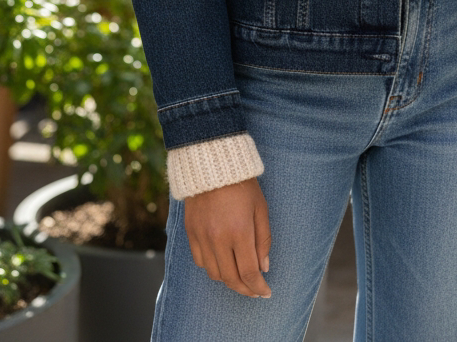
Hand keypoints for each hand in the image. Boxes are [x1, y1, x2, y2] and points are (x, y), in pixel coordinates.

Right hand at [184, 177, 271, 295]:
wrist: (212, 163)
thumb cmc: (242, 184)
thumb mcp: (261, 208)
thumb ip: (263, 240)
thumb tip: (263, 268)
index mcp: (239, 231)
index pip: (249, 272)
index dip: (258, 287)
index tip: (266, 292)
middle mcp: (218, 238)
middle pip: (231, 278)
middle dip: (245, 289)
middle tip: (255, 290)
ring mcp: (202, 237)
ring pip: (214, 274)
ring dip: (228, 280)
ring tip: (240, 277)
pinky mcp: (191, 233)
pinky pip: (200, 262)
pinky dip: (212, 267)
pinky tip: (222, 263)